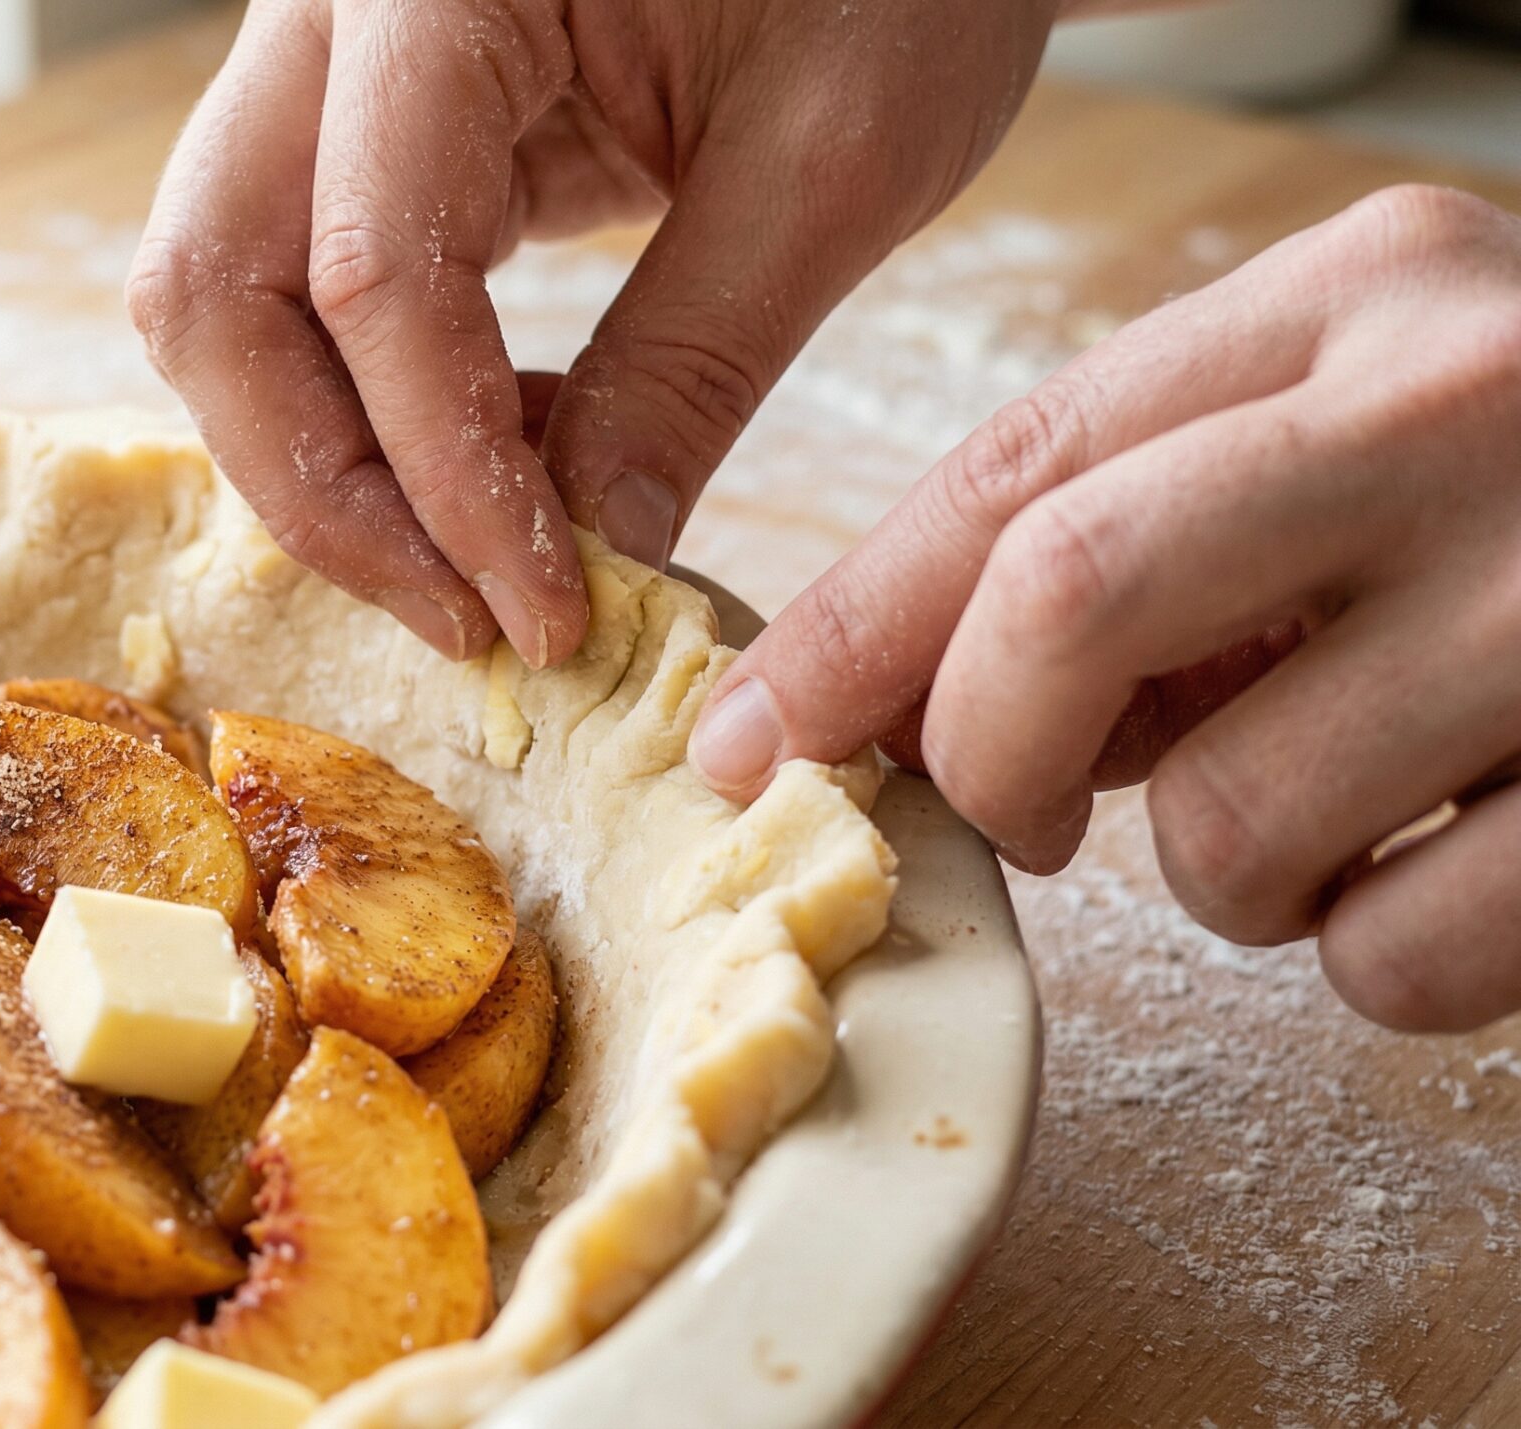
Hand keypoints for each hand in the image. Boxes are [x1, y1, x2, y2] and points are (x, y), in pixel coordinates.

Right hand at [128, 0, 1059, 665]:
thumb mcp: (835, 157)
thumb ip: (698, 361)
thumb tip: (596, 549)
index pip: (369, 272)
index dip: (444, 475)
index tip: (545, 613)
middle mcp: (329, 15)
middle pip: (213, 290)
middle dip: (325, 487)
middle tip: (467, 616)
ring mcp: (327, 67)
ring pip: (226, 303)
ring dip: (331, 460)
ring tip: (492, 552)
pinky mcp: (364, 125)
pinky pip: (298, 292)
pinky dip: (375, 406)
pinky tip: (503, 461)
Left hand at [691, 185, 1520, 1031]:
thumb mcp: (1358, 437)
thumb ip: (1157, 535)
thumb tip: (928, 712)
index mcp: (1361, 299)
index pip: (1011, 470)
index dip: (841, 630)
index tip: (742, 742)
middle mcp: (1464, 410)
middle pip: (1063, 604)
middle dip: (984, 755)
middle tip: (1009, 816)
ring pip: (1227, 830)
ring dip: (1228, 877)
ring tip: (1347, 806)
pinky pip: (1396, 953)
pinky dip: (1381, 957)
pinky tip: (1471, 859)